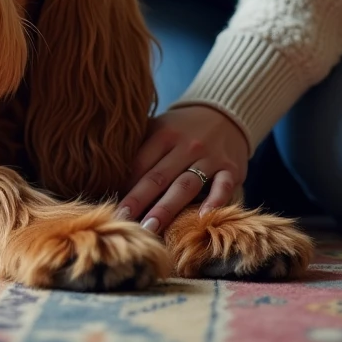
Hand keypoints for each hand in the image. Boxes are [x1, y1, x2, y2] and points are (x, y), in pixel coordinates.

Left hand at [117, 105, 249, 234]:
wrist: (225, 113)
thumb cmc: (182, 128)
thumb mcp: (159, 128)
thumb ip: (140, 148)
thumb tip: (109, 177)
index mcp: (163, 134)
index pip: (140, 164)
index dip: (124, 186)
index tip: (112, 207)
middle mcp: (186, 145)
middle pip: (158, 177)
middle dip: (138, 201)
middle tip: (122, 221)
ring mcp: (210, 158)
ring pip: (185, 186)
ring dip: (166, 208)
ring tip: (150, 228)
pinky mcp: (231, 169)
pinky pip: (223, 187)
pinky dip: (215, 202)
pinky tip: (202, 218)